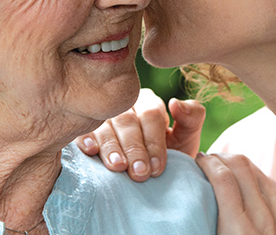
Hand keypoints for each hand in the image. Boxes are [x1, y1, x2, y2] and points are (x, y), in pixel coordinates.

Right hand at [75, 88, 205, 180]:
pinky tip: (91, 150)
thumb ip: (192, 118)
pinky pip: (83, 129)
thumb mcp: (185, 138)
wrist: (147, 175)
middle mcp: (124, 104)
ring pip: (105, 125)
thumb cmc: (167, 154)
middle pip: (127, 121)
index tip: (156, 169)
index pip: (151, 116)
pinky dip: (86, 138)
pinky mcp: (85, 127)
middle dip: (134, 149)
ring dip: (111, 146)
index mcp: (148, 103)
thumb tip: (175, 102)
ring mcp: (103, 115)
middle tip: (139, 173)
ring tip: (117, 166)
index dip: (154, 142)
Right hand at [197, 153, 275, 234]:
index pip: (223, 178)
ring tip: (225, 171)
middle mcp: (264, 219)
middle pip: (240, 166)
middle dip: (221, 158)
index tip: (197, 161)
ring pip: (256, 169)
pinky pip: (271, 181)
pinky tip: (245, 185)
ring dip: (237, 166)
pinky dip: (255, 179)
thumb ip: (205, 216)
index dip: (207, 163)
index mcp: (239, 230)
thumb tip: (183, 193)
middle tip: (209, 162)